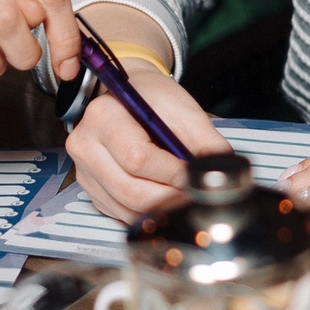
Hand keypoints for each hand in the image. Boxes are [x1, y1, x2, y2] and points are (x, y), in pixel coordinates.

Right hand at [66, 54, 229, 218]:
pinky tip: (165, 199)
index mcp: (104, 116)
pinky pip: (121, 213)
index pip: (138, 158)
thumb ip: (206, 141)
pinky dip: (147, 212)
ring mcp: (84, 171)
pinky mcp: (91, 189)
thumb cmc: (154, 99)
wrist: (129, 96)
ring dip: (161, 209)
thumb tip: (225, 171)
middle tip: (195, 194)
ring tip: (183, 196)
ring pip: (126, 207)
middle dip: (170, 197)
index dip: (173, 173)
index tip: (196, 176)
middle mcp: (86, 145)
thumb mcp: (184, 109)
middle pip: (130, 190)